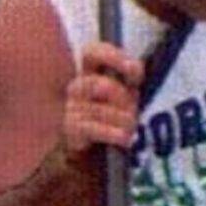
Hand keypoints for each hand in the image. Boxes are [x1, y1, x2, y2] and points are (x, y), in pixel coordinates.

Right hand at [60, 43, 143, 166]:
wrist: (92, 154)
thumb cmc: (111, 119)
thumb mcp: (124, 98)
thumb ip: (129, 85)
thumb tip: (136, 73)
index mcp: (89, 73)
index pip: (93, 52)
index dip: (113, 57)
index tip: (136, 73)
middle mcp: (76, 87)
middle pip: (99, 84)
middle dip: (122, 98)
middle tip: (133, 110)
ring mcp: (71, 108)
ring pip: (101, 109)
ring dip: (123, 120)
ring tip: (131, 128)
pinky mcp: (70, 129)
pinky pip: (94, 128)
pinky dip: (114, 134)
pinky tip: (125, 139)